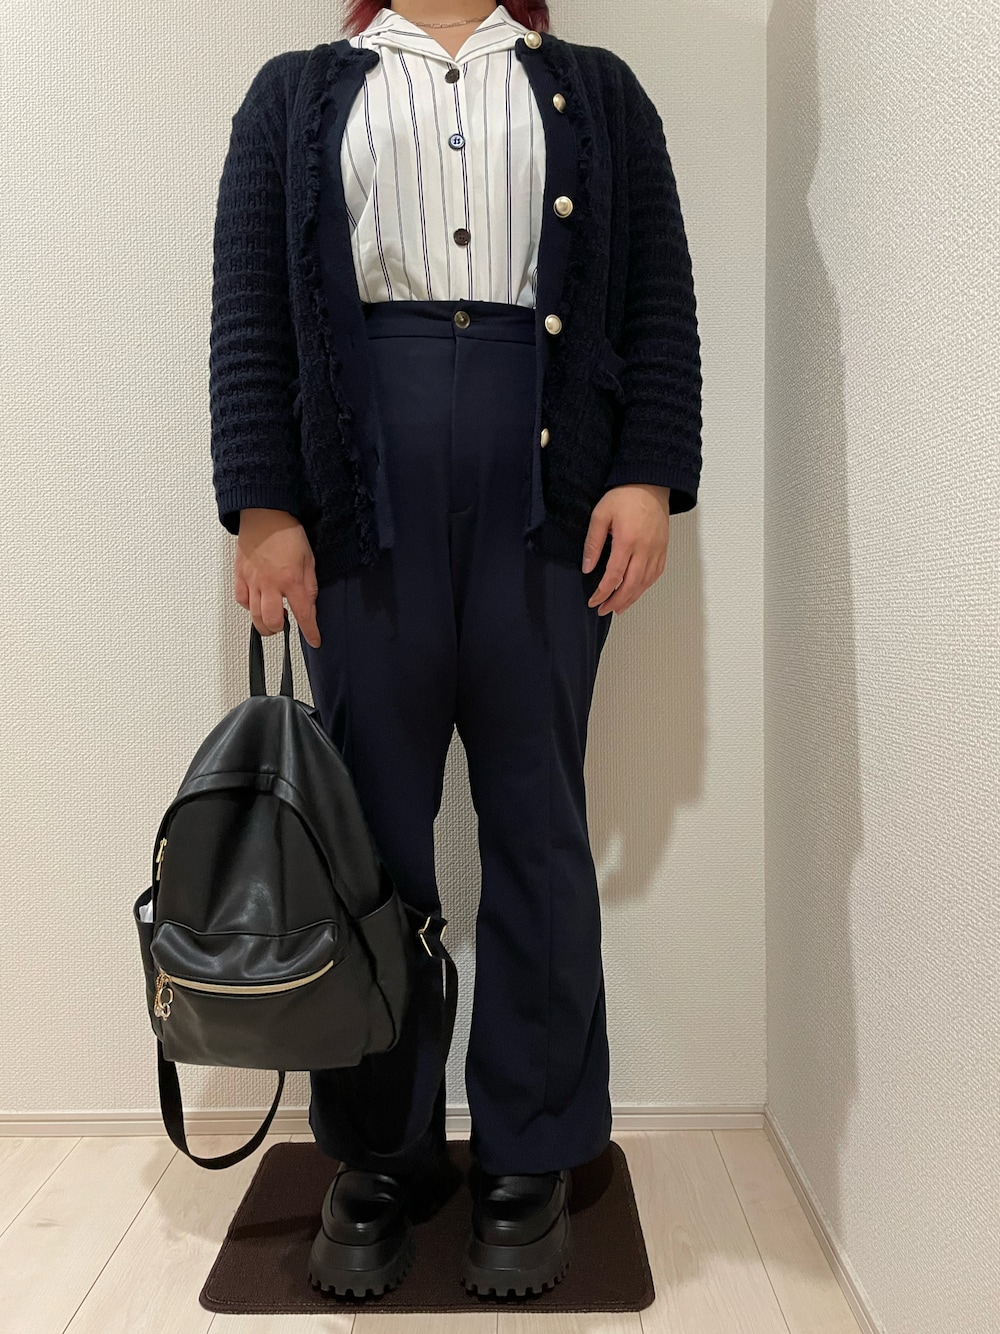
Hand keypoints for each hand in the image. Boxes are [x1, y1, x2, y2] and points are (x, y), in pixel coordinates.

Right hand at [234, 509, 321, 647]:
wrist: (265, 514)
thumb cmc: (288, 533)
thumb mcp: (309, 560)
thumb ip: (309, 585)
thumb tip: (309, 605)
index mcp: (291, 579)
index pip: (303, 615)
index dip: (310, 632)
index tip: (314, 641)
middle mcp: (270, 584)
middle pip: (271, 621)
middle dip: (280, 629)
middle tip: (286, 624)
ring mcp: (252, 580)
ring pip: (254, 615)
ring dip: (264, 622)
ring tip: (273, 617)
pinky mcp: (239, 575)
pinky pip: (241, 600)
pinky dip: (249, 607)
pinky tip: (257, 603)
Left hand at [581, 485, 670, 615]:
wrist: (650, 483)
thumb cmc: (624, 496)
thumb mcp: (600, 515)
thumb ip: (593, 543)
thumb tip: (587, 567)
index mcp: (627, 541)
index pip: (614, 576)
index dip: (603, 593)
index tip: (593, 601)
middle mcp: (645, 549)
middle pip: (631, 585)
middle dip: (616, 601)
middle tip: (603, 610)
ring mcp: (657, 550)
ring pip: (645, 583)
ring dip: (631, 598)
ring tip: (618, 608)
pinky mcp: (663, 549)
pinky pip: (656, 574)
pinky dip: (645, 587)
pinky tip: (635, 592)